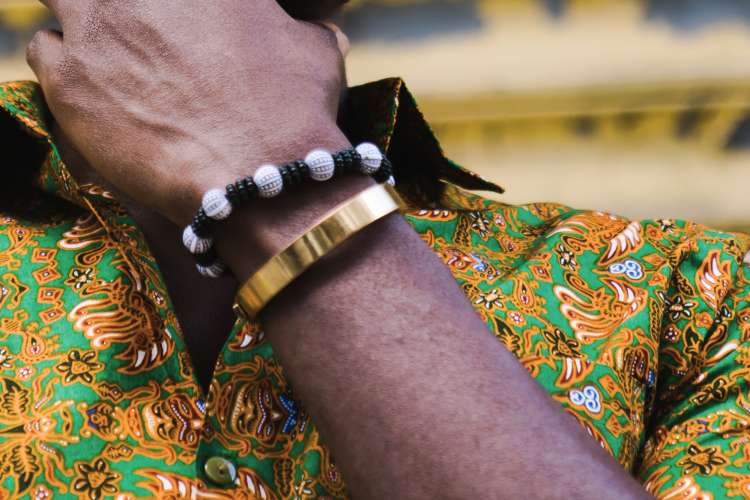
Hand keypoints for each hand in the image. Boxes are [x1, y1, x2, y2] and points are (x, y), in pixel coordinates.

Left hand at [27, 0, 349, 223]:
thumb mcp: (318, 56)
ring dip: (84, 28)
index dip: (169, 6)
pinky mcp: (69, 78)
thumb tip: (328, 34)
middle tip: (138, 41)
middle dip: (122, 10)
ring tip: (109, 66)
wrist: (261, 175)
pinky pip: (43, 50)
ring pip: (64, 2)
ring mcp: (97, 27)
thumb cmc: (294, 112)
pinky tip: (91, 92)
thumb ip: (308, 33)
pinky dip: (63, 67)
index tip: (176, 26)